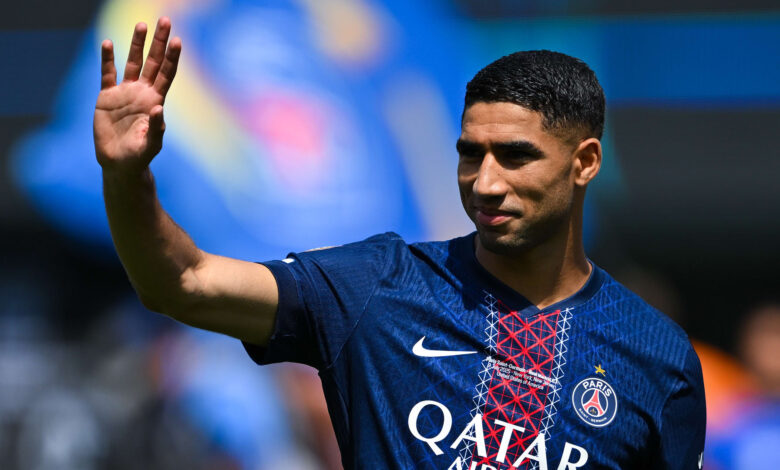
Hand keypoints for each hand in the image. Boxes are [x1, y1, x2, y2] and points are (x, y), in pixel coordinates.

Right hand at [94, 17, 180, 172]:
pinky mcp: (106, 97)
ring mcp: (125, 93)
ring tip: (141, 25)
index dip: (172, 58)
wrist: (119, 163)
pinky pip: (107, 74)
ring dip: (137, 44)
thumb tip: (158, 108)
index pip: (167, 74)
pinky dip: (107, 59)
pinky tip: (108, 43)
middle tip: (165, 20)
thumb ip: (156, 127)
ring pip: (132, 63)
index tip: (177, 41)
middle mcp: (142, 92)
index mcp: (156, 101)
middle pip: (153, 62)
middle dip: (159, 42)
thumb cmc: (140, 155)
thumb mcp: (151, 143)